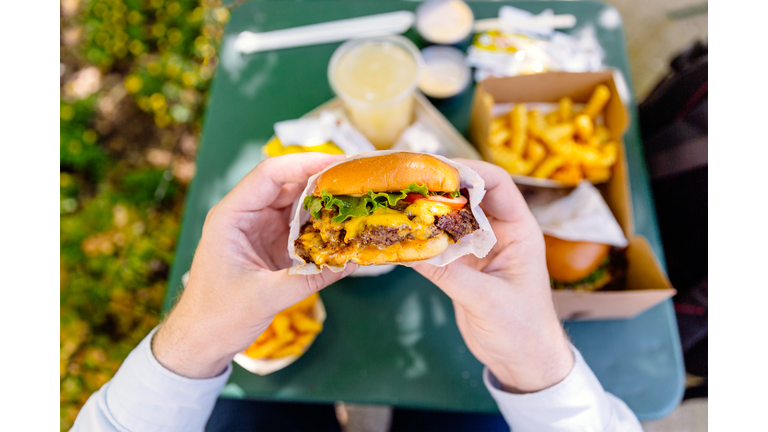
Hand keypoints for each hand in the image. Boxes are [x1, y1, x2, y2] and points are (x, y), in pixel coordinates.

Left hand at [152, 153, 355, 377]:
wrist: (200, 341)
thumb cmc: (217, 317)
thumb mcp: (264, 297)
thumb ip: (309, 278)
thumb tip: (351, 262)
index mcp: (231, 216)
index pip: (270, 174)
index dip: (305, 163)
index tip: (339, 163)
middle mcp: (245, 215)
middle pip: (288, 183)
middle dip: (323, 178)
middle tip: (359, 178)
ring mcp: (259, 228)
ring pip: (297, 202)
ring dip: (325, 201)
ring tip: (358, 198)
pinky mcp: (271, 244)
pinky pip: (300, 225)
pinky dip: (321, 224)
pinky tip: (345, 227)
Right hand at [414, 159, 572, 392]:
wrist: (524, 362)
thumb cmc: (523, 330)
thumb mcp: (488, 301)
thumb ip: (450, 275)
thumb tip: (409, 252)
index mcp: (520, 231)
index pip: (498, 184)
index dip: (469, 171)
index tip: (437, 169)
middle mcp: (500, 233)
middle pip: (469, 195)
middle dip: (440, 186)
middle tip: (406, 181)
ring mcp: (480, 249)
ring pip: (451, 217)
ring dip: (427, 210)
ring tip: (396, 201)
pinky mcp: (463, 266)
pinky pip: (440, 243)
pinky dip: (421, 237)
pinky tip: (399, 234)